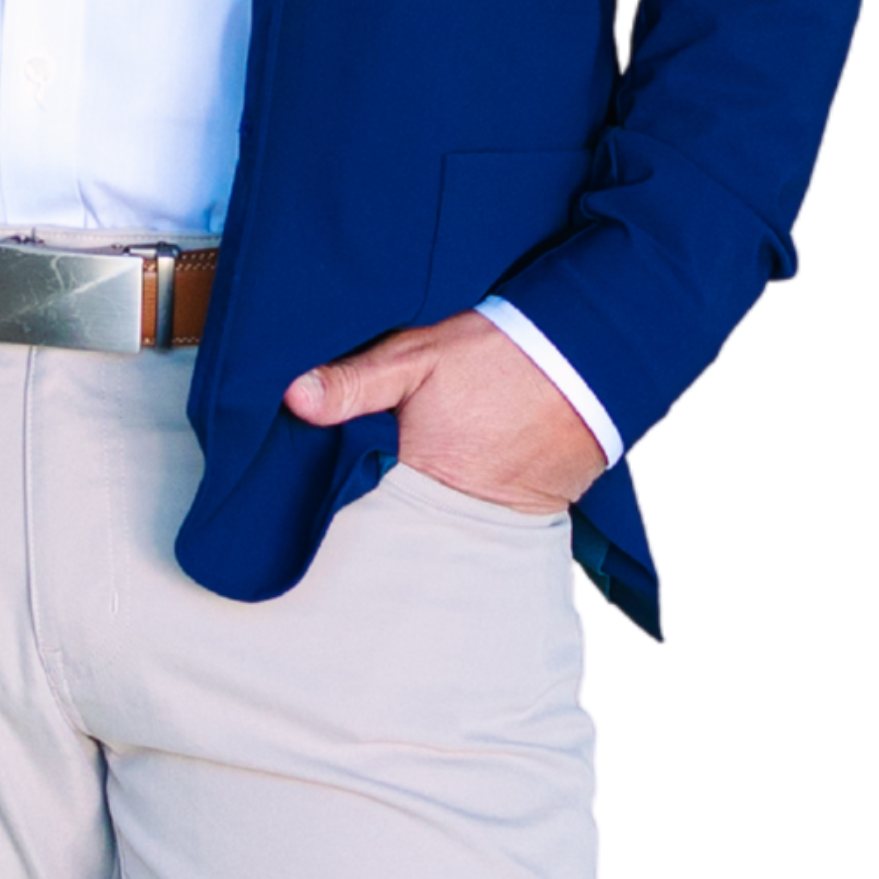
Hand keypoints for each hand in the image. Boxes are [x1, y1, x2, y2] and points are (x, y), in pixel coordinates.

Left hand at [282, 309, 606, 515]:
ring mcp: (484, 520)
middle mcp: (448, 510)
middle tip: (345, 473)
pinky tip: (440, 480)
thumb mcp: (416, 356)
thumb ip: (354, 381)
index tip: (305, 472)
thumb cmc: (496, 357)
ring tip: (397, 477)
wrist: (586, 364)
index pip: (354, 498)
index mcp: (415, 473)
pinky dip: (452, 508)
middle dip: (368, 501)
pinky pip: (468, 523)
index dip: (330, 486)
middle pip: (391, 517)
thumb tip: (293, 399)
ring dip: (411, 506)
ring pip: (429, 522)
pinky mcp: (516, 521)